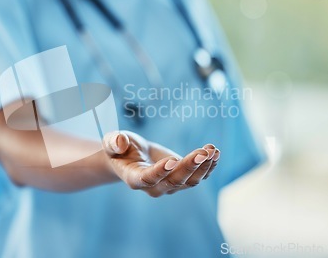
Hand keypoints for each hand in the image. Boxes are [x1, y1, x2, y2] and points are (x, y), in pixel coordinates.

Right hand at [102, 131, 219, 196]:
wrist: (131, 155)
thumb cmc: (120, 148)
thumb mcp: (112, 141)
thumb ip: (114, 142)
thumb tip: (120, 142)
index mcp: (134, 178)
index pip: (148, 179)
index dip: (160, 171)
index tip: (172, 160)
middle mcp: (153, 186)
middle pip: (174, 181)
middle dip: (189, 166)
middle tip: (202, 152)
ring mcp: (169, 185)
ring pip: (189, 181)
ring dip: (203, 166)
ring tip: (212, 149)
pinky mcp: (182, 178)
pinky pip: (198, 177)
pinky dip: (208, 167)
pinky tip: (215, 153)